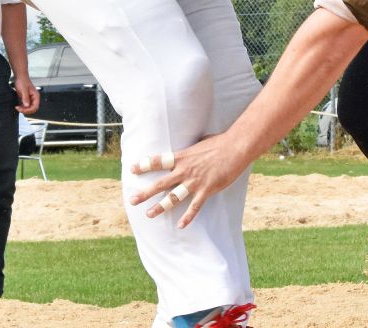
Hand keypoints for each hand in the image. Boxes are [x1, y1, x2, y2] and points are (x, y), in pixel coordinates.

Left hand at [13, 76, 39, 113]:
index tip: (22, 109)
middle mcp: (34, 98)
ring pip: (29, 108)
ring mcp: (30, 99)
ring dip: (24, 110)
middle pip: (33, 109)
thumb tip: (26, 106)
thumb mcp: (23, 90)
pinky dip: (22, 108)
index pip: (35, 107)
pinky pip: (26, 106)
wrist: (20, 77)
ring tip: (18, 108)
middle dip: (26, 110)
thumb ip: (25, 98)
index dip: (29, 110)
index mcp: (36, 96)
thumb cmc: (23, 81)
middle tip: (19, 109)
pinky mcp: (26, 99)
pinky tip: (18, 106)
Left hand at [127, 134, 249, 228]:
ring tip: (149, 214)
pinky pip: (194, 207)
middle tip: (132, 200)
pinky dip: (187, 217)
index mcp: (182, 157)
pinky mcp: (207, 190)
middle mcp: (185, 170)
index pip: (158, 161)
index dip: (144, 165)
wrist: (236, 147)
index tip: (132, 169)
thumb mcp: (199, 143)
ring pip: (173, 197)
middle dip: (145, 192)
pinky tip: (180, 225)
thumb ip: (189, 151)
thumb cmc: (219, 142)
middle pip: (160, 183)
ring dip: (160, 207)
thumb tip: (187, 148)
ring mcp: (195, 182)